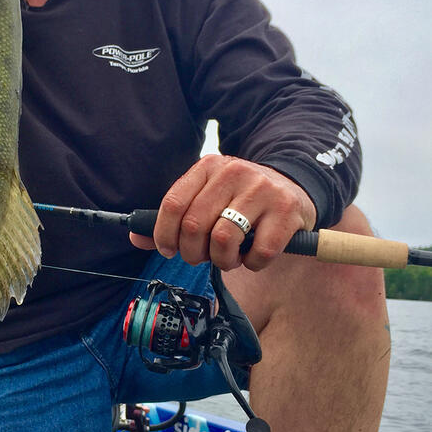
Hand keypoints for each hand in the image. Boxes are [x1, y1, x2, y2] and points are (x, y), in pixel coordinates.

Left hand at [129, 154, 316, 270]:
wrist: (295, 185)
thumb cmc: (242, 200)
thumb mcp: (208, 196)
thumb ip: (174, 216)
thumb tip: (136, 236)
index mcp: (208, 167)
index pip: (173, 204)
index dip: (164, 235)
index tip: (169, 249)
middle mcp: (234, 172)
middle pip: (194, 226)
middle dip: (193, 253)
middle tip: (203, 257)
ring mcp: (262, 190)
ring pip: (223, 240)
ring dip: (222, 261)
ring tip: (229, 257)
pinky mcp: (286, 210)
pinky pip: (258, 252)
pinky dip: (252, 264)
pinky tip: (254, 255)